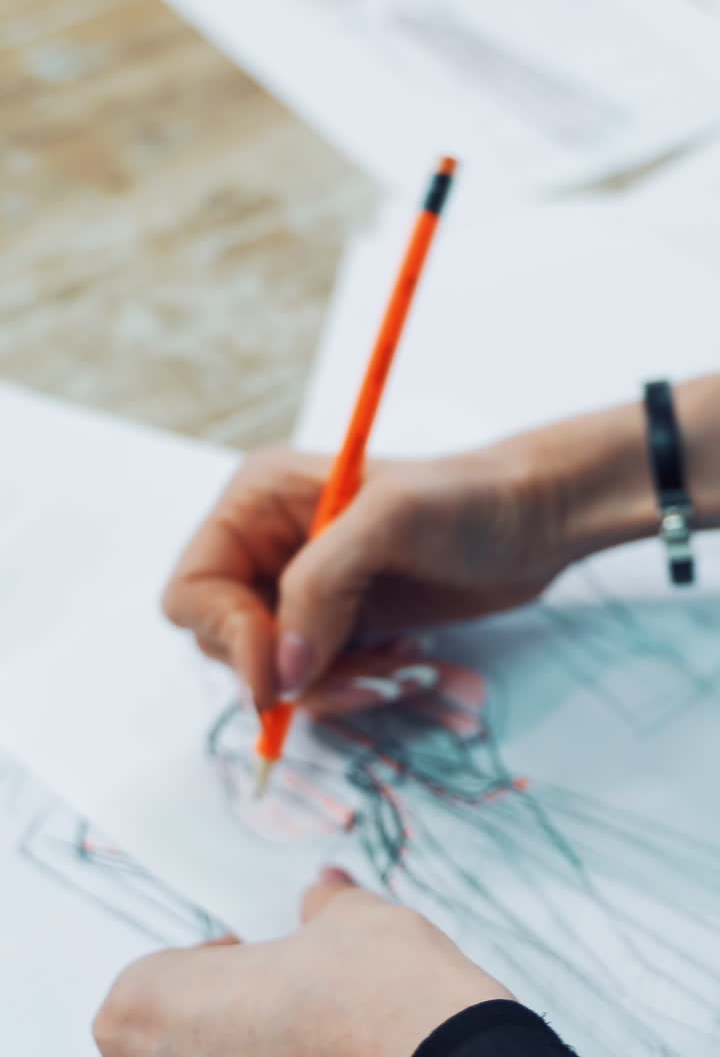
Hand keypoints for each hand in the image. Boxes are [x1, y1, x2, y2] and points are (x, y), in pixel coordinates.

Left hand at [93, 869, 511, 1056]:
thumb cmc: (385, 994)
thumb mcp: (351, 921)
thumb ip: (323, 905)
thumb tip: (324, 889)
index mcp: (171, 1009)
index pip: (131, 995)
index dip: (185, 967)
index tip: (242, 951)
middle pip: (158, 1043)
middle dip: (208, 1015)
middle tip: (271, 990)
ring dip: (244, 1044)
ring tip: (309, 1025)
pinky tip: (333, 1050)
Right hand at [163, 435, 569, 713]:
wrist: (535, 520)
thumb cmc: (467, 500)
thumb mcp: (391, 521)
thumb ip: (321, 586)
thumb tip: (278, 673)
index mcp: (256, 502)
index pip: (194, 591)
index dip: (228, 638)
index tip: (283, 673)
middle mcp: (266, 547)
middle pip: (227, 643)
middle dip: (291, 671)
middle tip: (364, 676)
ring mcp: (303, 590)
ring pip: (276, 675)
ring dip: (335, 686)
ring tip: (401, 667)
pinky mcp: (339, 626)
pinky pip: (319, 683)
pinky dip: (358, 687)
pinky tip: (407, 661)